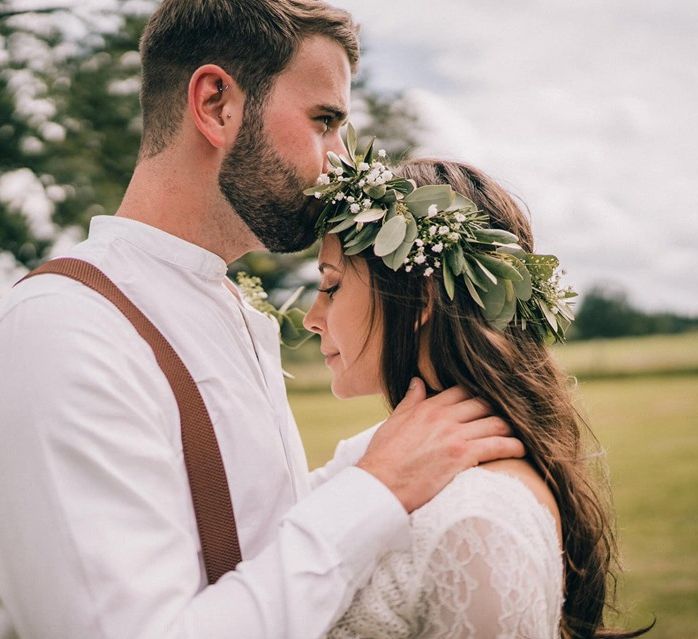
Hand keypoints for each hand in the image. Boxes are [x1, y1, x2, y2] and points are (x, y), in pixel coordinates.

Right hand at [356, 378, 524, 512]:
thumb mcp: (394, 421)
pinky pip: (498, 445)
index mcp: (428, 407)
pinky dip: (514, 446)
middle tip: (511, 418)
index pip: (461, 391)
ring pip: (495, 422)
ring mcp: (454, 435)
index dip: (478, 395)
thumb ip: (410, 400)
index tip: (489, 401)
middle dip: (498, 410)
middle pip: (483, 403)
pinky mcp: (462, 455)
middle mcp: (444, 417)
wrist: (380, 484)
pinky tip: (521, 449)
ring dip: (511, 427)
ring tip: (519, 434)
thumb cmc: (383, 457)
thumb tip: (417, 381)